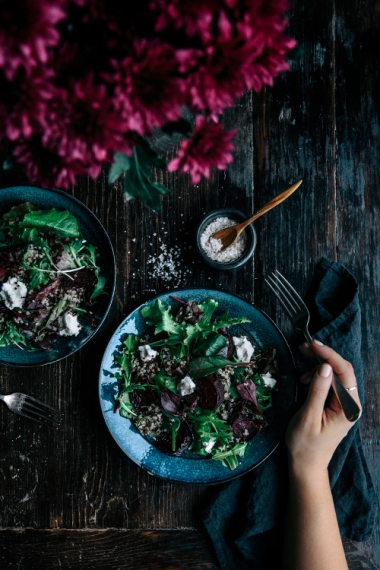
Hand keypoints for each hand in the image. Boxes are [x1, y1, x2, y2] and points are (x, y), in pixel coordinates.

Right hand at [286, 341, 361, 478]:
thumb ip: (318, 391)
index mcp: (348, 407)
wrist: (305, 463)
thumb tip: (325, 367)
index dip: (329, 356)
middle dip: (324, 357)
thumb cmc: (305, 444)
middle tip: (304, 348)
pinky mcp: (335, 403)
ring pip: (335, 374)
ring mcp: (343, 403)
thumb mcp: (308, 417)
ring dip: (318, 369)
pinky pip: (329, 382)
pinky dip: (316, 377)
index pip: (344, 372)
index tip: (313, 345)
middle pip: (342, 370)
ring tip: (302, 379)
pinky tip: (305, 382)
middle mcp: (350, 403)